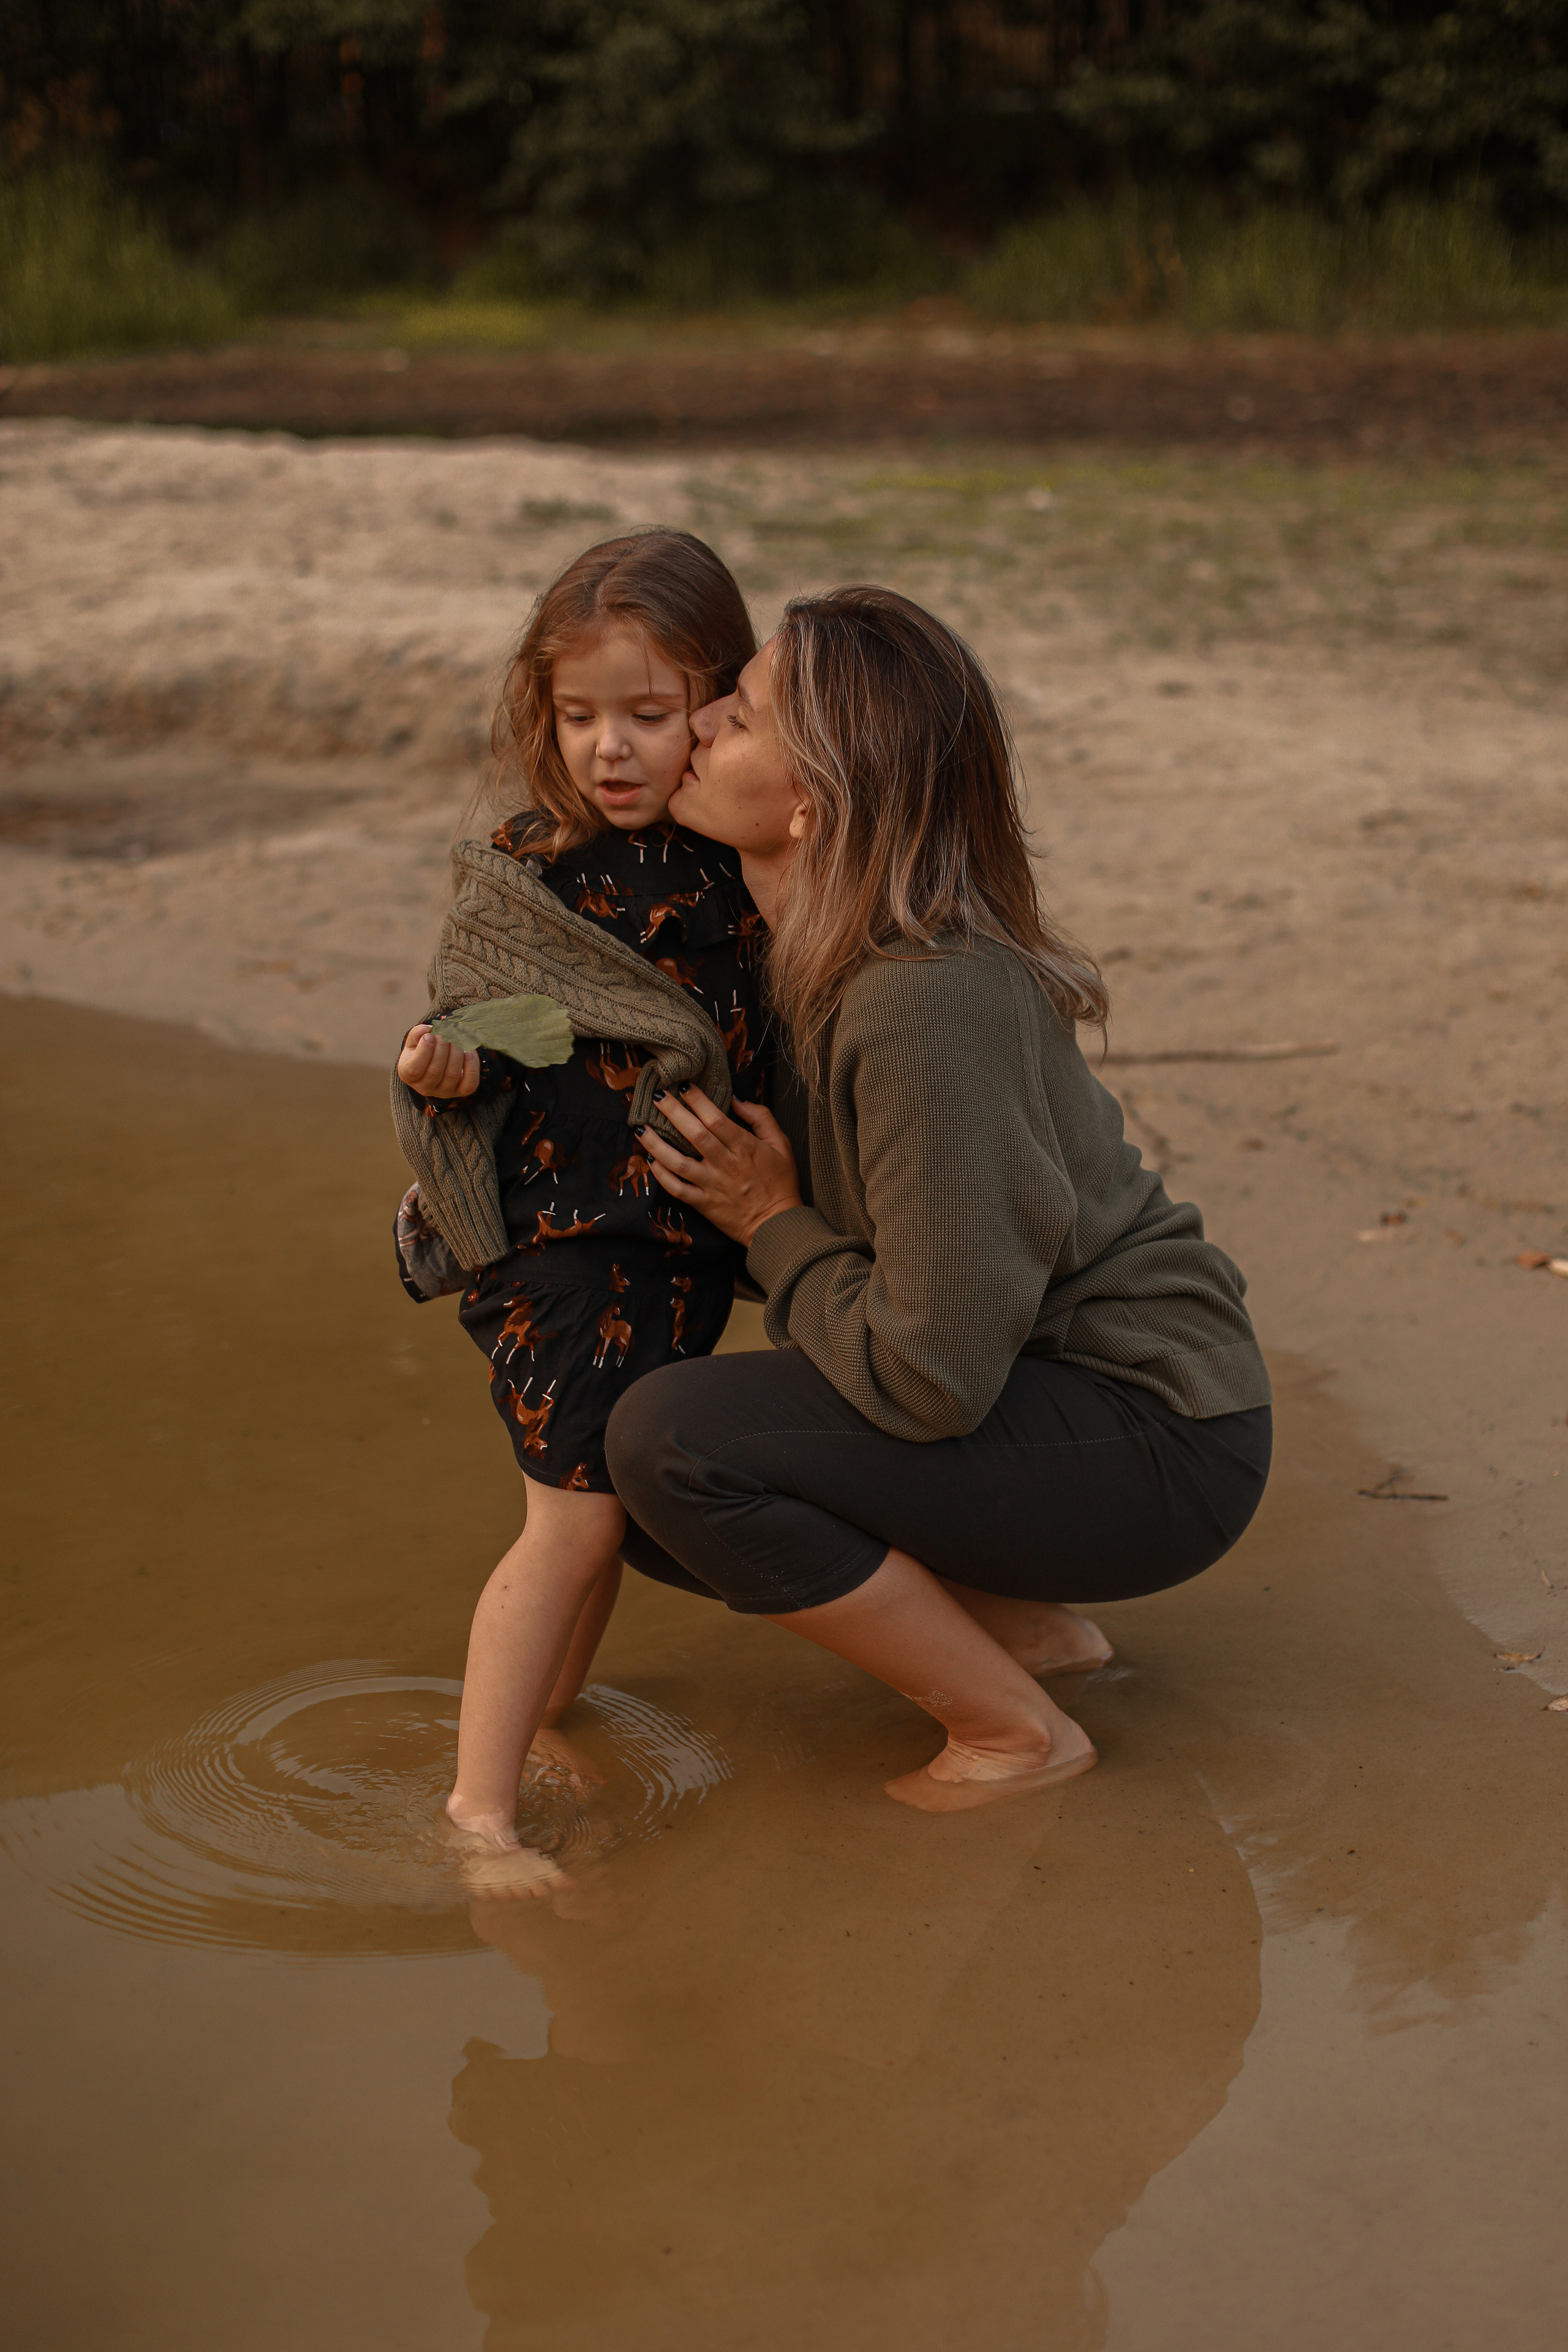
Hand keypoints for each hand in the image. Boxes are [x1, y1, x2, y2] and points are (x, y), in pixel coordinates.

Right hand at [397, 1023, 479, 1098]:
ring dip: (457, 1052)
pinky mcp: (461, 1091)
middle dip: (442, 1047)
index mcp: (408, 1075)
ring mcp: (444, 1092)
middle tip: (446, 1033)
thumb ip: (417, 1034)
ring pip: (452, 1075)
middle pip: (435, 1071)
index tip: (430, 1035)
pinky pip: (469, 1084)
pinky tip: (469, 1052)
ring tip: (457, 1038)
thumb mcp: (415, 1041)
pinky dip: (471, 1066)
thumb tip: (426, 1030)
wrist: (437, 1061)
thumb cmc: (423, 1050)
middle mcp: (425, 1088)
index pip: (415, 1069)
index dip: (424, 1050)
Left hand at [638, 1087, 801, 1246]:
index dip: (698, 1100)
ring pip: (678, 1162)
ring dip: (657, 1144)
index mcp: (745, 1147)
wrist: (777, 1224)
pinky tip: (650, 1161)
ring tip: (641, 1128)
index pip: (716, 1119)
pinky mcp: (703, 1204)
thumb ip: (761, 1118)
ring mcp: (712, 1185)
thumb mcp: (781, 1144)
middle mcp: (725, 1164)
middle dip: (672, 1112)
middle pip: (694, 1134)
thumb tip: (737, 1100)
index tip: (683, 1086)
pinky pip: (677, 1189)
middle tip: (655, 1096)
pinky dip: (661, 1175)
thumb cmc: (781, 1182)